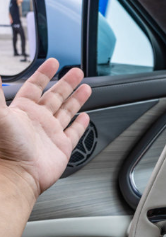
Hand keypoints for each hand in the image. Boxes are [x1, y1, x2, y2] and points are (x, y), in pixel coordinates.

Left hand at [0, 58, 90, 197]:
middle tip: (76, 72)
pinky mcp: (61, 147)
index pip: (35, 86)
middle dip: (66, 82)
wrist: (18, 174)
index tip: (53, 63)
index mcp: (22, 110)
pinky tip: (85, 117)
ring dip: (77, 99)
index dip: (44, 73)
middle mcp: (37, 120)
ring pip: (67, 111)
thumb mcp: (0, 114)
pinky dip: (80, 124)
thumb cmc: (5, 148)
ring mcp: (50, 133)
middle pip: (55, 95)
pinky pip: (74, 132)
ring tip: (86, 88)